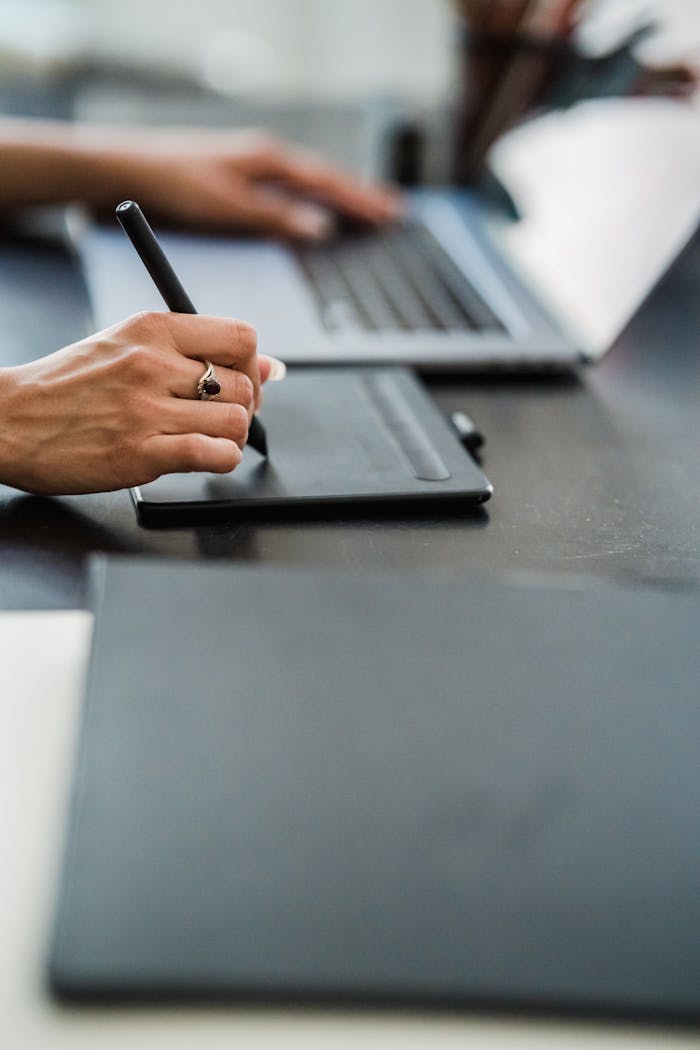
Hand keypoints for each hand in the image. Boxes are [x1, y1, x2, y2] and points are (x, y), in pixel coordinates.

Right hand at [0, 311, 283, 495]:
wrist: (7, 420)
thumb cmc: (67, 386)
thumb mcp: (127, 346)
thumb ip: (195, 351)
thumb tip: (269, 367)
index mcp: (151, 329)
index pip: (241, 337)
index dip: (254, 366)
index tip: (244, 383)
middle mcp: (152, 364)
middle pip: (245, 385)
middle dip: (247, 408)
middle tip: (223, 418)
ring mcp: (146, 410)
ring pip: (236, 422)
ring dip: (232, 437)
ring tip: (208, 440)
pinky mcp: (141, 454)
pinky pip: (213, 455)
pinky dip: (222, 461)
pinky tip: (203, 458)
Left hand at [85, 128, 402, 238]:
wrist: (132, 169)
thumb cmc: (177, 184)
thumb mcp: (228, 206)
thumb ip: (275, 216)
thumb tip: (320, 228)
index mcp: (269, 161)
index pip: (328, 183)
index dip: (360, 201)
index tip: (390, 216)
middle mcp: (267, 158)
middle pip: (326, 179)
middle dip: (360, 196)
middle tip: (394, 214)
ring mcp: (255, 166)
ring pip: (310, 182)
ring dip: (340, 196)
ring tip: (369, 210)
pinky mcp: (242, 177)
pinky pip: (291, 187)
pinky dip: (314, 198)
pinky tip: (319, 210)